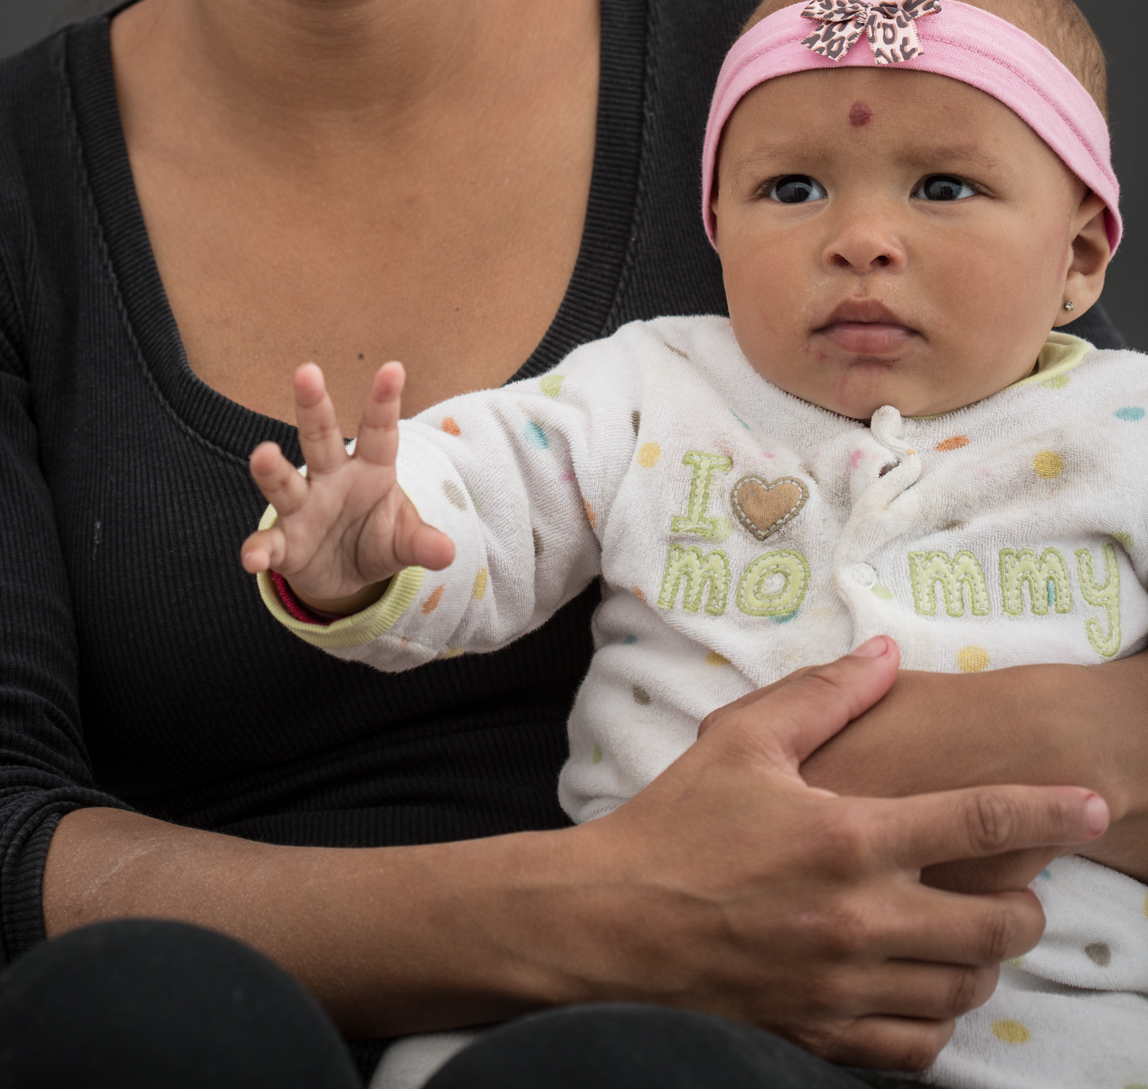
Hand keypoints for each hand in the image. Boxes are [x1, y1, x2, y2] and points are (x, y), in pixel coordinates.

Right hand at [241, 362, 454, 612]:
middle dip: (313, 406)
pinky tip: (253, 558)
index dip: (384, 401)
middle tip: (307, 371)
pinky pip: (269, 543)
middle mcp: (331, 479)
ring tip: (264, 454)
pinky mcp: (285, 545)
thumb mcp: (404, 540)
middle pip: (320, 438)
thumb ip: (420, 541)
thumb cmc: (378, 538)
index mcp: (370, 469)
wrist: (345, 573)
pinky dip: (259, 550)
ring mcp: (303, 509)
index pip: (379, 431)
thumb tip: (447, 551)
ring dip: (272, 469)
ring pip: (285, 483)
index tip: (394, 368)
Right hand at [521, 637, 1109, 1071]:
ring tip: (967, 933)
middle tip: (1016, 885)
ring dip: (984, 960)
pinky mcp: (823, 1032)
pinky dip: (937, 1019)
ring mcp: (844, 985)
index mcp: (848, 837)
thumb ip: (824, 697)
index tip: (1091, 801)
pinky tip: (922, 988)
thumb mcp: (742, 740)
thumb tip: (885, 654)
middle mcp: (859, 919)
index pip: (978, 822)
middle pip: (996, 925)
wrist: (609, 923)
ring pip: (965, 990)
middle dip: (1026, 902)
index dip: (1047, 809)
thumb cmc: (675, 825)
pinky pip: (918, 1047)